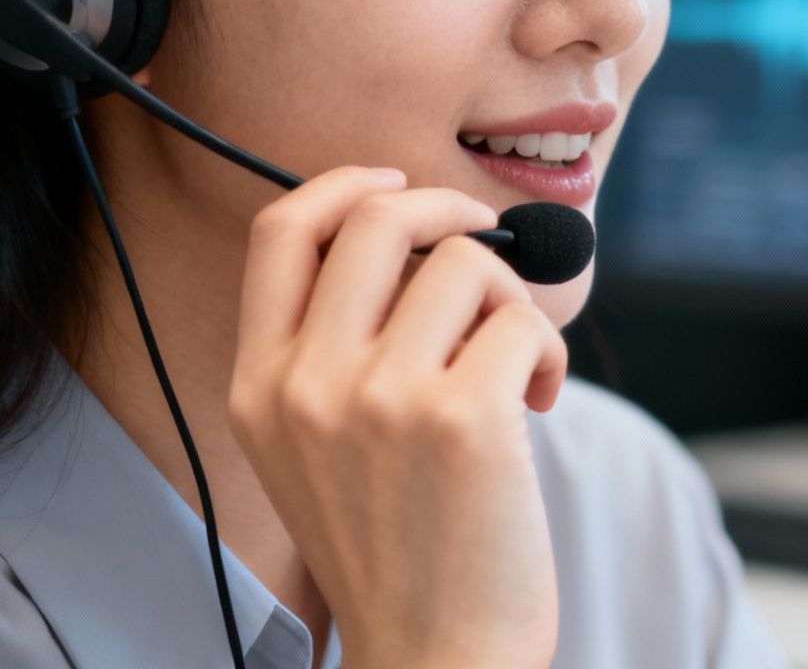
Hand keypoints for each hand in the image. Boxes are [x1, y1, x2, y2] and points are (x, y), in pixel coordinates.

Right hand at [228, 166, 567, 668]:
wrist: (434, 655)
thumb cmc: (397, 550)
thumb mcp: (314, 448)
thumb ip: (329, 350)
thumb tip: (411, 234)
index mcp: (259, 387)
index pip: (281, 231)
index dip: (345, 185)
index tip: (399, 187)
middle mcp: (307, 385)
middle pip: (379, 218)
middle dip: (452, 213)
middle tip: (489, 245)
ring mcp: (380, 398)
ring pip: (466, 264)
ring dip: (511, 304)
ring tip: (514, 369)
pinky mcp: (462, 417)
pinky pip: (522, 322)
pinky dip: (547, 351)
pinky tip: (538, 401)